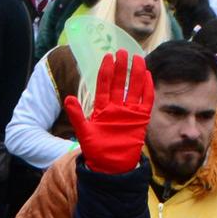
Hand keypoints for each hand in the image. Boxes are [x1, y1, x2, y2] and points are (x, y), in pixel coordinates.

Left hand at [65, 50, 151, 174]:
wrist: (111, 166)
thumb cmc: (96, 150)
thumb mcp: (84, 132)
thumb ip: (77, 115)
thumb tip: (68, 98)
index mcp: (102, 108)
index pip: (104, 85)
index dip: (106, 71)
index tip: (108, 56)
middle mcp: (116, 108)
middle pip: (119, 83)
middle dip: (121, 68)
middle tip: (123, 51)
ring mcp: (129, 113)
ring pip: (134, 89)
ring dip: (136, 75)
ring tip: (138, 59)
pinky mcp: (140, 120)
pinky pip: (145, 102)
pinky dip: (147, 90)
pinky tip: (148, 77)